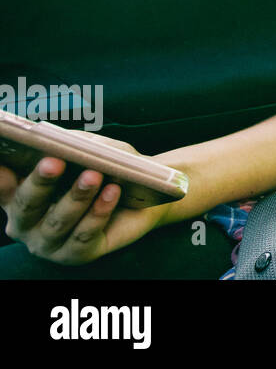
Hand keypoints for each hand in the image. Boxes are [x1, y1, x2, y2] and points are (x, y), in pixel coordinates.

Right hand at [0, 136, 174, 265]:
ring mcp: (47, 243)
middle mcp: (25, 223)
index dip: (0, 174)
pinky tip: (111, 192)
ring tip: (93, 176)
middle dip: (40, 182)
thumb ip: (74, 144)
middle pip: (27, 204)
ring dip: (76, 197)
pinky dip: (98, 213)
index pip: (2, 185)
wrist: (142, 198)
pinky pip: (84, 235)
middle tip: (53, 161)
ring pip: (58, 221)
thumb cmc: (107, 168)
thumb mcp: (92, 150)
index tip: (3, 158)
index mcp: (19, 195)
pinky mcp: (75, 255)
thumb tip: (63, 139)